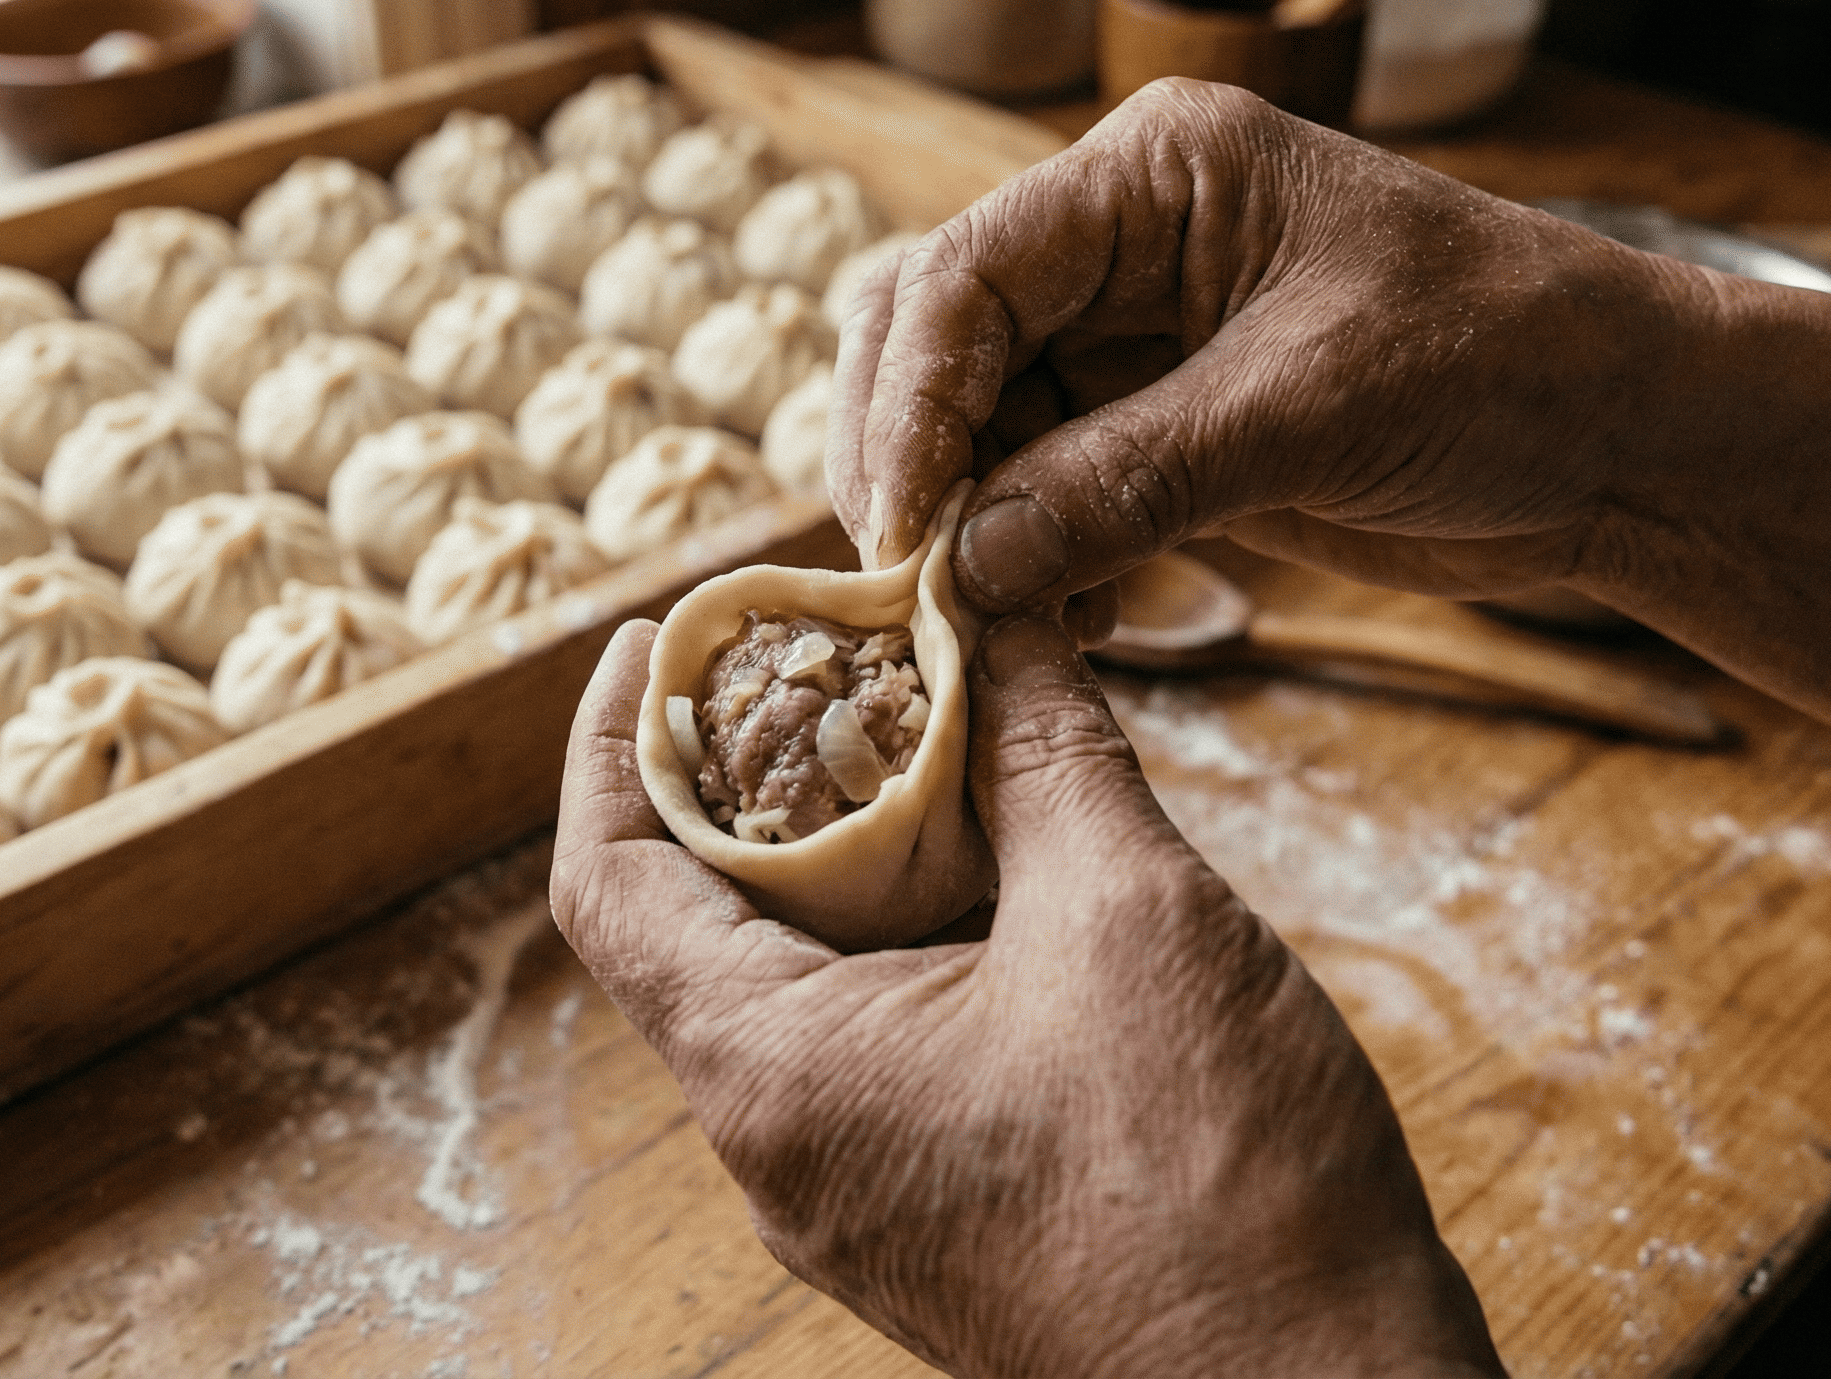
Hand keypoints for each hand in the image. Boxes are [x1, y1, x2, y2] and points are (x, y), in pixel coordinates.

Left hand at [551, 615, 1504, 1378]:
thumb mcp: (1128, 914)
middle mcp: (780, 1147)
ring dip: (846, 851)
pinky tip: (1005, 862)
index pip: (608, 882)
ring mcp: (855, 1193)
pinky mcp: (933, 1213)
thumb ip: (1043, 751)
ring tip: (929, 734)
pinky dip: (908, 933)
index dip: (613, 737)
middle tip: (826, 654)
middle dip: (753, 773)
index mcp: (772, 1073)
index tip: (658, 631)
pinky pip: (872, 1043)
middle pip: (699, 924)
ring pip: (798, 983)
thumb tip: (992, 616)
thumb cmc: (1221, 1187)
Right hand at [830, 75, 1721, 608]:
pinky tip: (1043, 629)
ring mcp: (1132, 340)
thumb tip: (964, 564)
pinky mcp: (1158, 432)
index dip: (913, 399)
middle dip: (908, 455)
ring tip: (967, 623)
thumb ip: (1128, 478)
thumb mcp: (1311, 409)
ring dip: (960, 523)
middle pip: (936, 336)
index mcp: (1155, 173)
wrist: (1624, 441)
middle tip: (902, 579)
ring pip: (974, 424)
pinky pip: (1039, 491)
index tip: (901, 522)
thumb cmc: (1506, 362)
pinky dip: (1023, 561)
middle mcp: (1121, 243)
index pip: (969, 270)